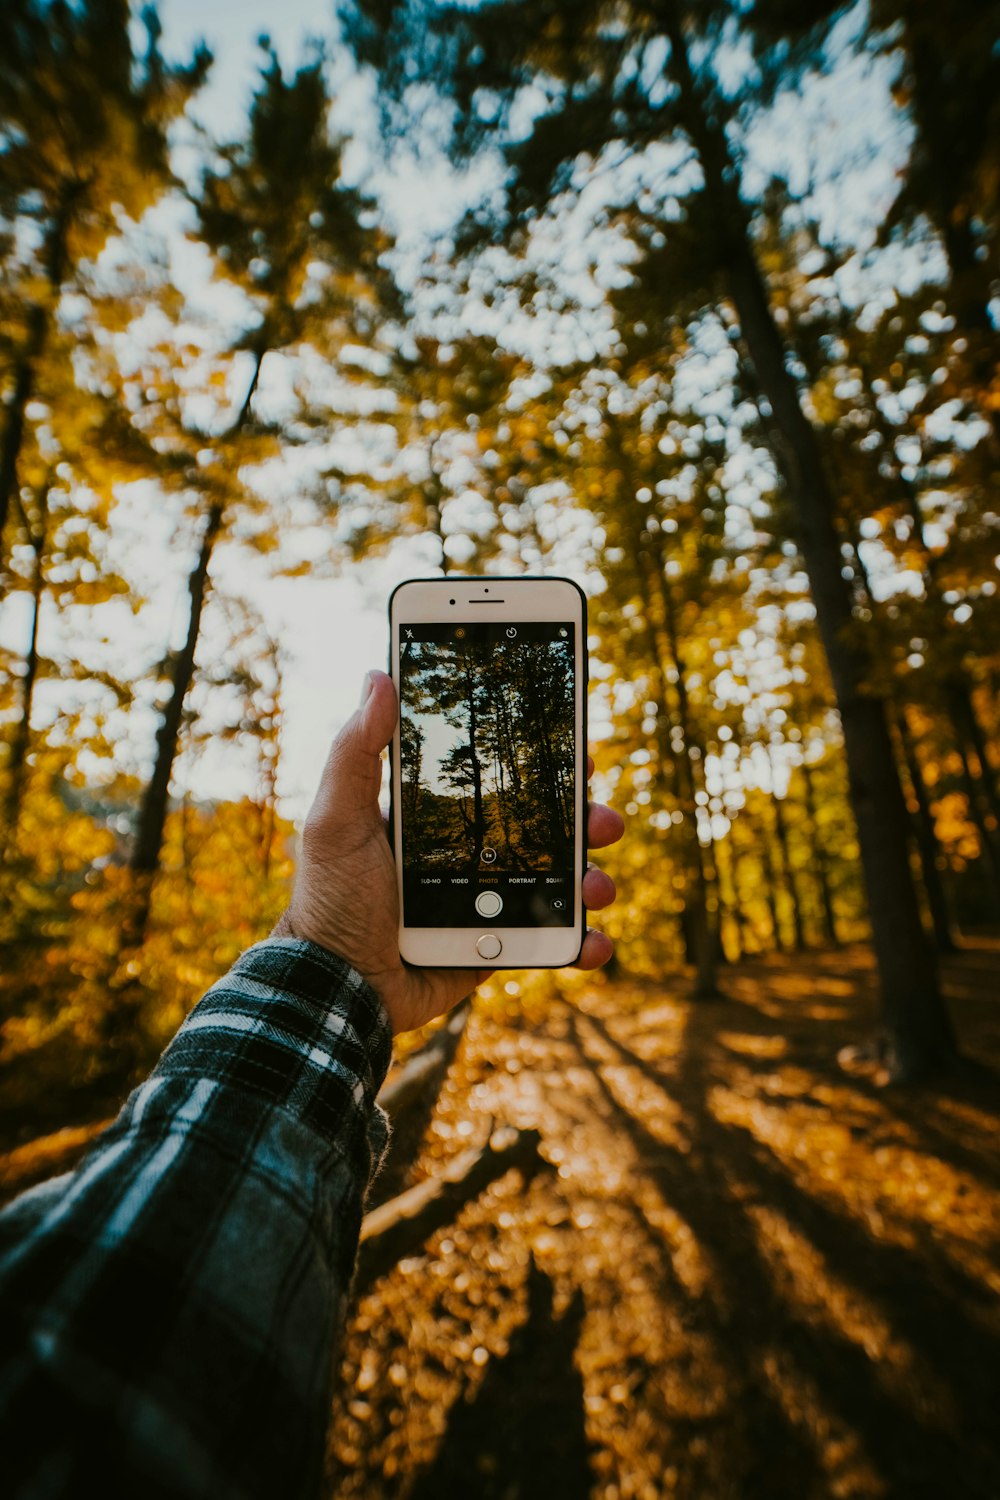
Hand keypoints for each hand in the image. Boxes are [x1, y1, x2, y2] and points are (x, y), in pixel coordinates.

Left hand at [272, 669, 623, 1034]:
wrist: (336, 988)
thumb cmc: (329, 900)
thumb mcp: (337, 818)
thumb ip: (356, 752)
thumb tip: (378, 676)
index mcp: (437, 818)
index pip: (500, 778)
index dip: (541, 763)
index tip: (574, 746)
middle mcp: (470, 854)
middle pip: (544, 826)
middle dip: (584, 818)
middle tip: (600, 817)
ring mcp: (489, 903)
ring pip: (559, 881)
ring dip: (592, 878)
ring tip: (597, 886)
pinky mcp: (497, 947)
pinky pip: (552, 940)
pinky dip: (582, 941)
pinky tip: (593, 941)